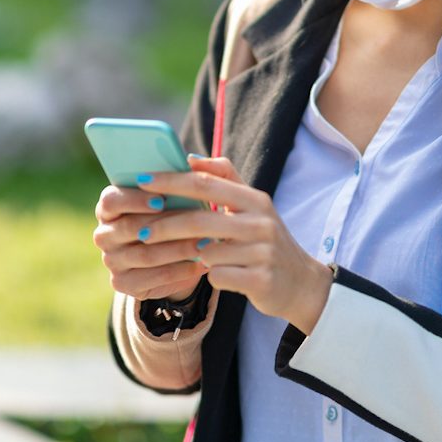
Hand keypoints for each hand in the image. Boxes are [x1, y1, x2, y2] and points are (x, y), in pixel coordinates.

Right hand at [93, 183, 207, 301]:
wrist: (179, 255)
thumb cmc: (181, 214)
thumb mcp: (187, 194)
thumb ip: (194, 173)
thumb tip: (193, 160)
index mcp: (110, 205)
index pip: (111, 200)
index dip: (134, 200)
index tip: (160, 200)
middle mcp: (104, 233)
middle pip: (128, 228)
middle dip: (164, 226)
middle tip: (195, 223)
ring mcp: (111, 260)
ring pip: (144, 255)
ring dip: (177, 249)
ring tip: (206, 243)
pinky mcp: (122, 283)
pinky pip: (150, 278)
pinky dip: (179, 271)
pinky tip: (201, 264)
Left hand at [136, 156, 333, 334]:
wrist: (301, 284)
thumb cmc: (264, 241)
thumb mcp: (252, 206)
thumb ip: (224, 179)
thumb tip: (191, 158)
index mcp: (254, 200)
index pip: (205, 182)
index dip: (171, 180)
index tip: (141, 179)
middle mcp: (261, 222)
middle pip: (199, 220)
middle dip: (164, 225)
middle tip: (140, 231)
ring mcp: (263, 252)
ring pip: (206, 252)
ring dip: (192, 257)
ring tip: (194, 257)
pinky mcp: (261, 280)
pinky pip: (218, 277)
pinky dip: (211, 276)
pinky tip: (219, 275)